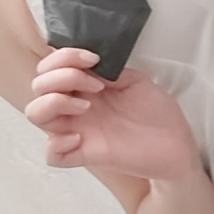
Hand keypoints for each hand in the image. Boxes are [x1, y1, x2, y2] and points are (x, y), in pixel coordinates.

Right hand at [25, 48, 202, 181]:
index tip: (92, 59)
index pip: (50, 67)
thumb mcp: (134, 81)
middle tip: (96, 86)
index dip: (63, 57)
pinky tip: (79, 139)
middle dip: (61, 77)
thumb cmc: (157, 113)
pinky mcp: (86, 155)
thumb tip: (89, 64)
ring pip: (36, 115)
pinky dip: (57, 145)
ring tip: (86, 105)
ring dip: (53, 102)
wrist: (178, 145)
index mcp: (84, 86)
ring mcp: (78, 130)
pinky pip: (52, 155)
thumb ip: (108, 70)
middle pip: (38, 87)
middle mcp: (75, 107)